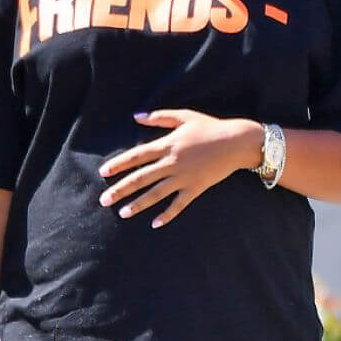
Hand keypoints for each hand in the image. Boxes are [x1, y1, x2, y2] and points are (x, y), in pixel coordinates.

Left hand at [97, 109, 262, 227]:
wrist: (237, 142)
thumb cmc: (209, 127)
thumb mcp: (184, 116)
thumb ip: (159, 117)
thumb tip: (136, 116)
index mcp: (168, 144)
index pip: (137, 156)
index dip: (119, 164)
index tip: (103, 173)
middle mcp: (172, 162)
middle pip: (141, 178)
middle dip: (121, 189)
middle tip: (104, 200)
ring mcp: (184, 177)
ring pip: (156, 194)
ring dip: (138, 204)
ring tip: (122, 213)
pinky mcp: (196, 188)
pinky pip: (179, 204)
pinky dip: (167, 215)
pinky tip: (154, 224)